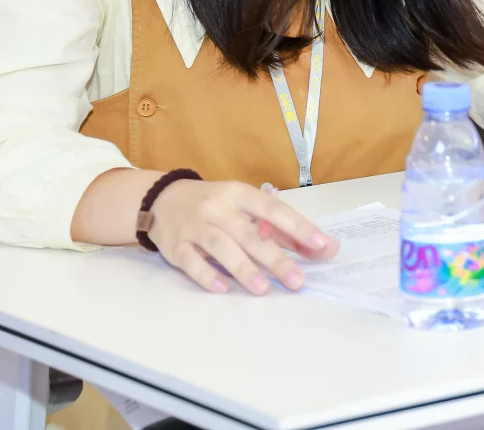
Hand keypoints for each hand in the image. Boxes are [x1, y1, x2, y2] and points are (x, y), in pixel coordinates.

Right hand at [146, 179, 336, 294]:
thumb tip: (320, 248)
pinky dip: (207, 275)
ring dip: (243, 268)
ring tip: (263, 289)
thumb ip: (280, 228)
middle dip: (275, 258)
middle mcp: (218, 208)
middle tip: (297, 280)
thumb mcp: (245, 206)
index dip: (298, 226)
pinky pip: (190, 261)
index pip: (274, 209)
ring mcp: (195, 226)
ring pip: (221, 247)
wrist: (162, 199)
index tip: (321, 244)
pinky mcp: (174, 246)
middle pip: (249, 233)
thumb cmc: (216, 205)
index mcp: (240, 194)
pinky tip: (223, 288)